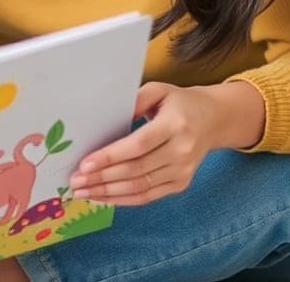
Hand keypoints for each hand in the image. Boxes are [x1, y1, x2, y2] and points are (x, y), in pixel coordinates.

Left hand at [68, 80, 264, 204]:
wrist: (214, 120)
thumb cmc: (178, 102)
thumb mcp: (159, 90)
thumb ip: (135, 99)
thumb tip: (107, 114)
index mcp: (175, 125)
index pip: (138, 145)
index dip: (111, 156)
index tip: (85, 164)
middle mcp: (181, 151)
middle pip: (136, 170)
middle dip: (102, 178)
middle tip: (75, 181)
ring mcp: (183, 171)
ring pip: (140, 187)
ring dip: (108, 193)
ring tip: (82, 191)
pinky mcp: (180, 184)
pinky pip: (148, 196)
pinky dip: (123, 199)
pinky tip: (102, 197)